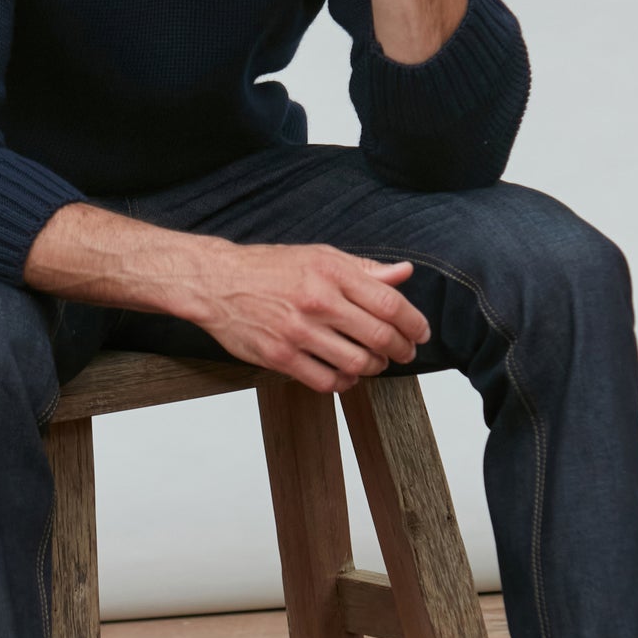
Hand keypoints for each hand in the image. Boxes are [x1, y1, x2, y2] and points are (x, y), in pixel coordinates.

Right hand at [190, 240, 431, 394]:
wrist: (216, 282)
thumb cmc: (268, 268)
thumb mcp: (319, 256)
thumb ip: (363, 269)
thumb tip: (403, 273)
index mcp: (331, 272)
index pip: (390, 303)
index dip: (414, 322)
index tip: (420, 332)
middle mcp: (317, 301)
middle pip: (380, 337)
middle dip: (401, 350)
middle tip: (404, 352)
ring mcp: (298, 332)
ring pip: (357, 363)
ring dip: (374, 367)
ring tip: (374, 362)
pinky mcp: (280, 357)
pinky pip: (327, 381)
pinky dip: (344, 382)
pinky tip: (345, 374)